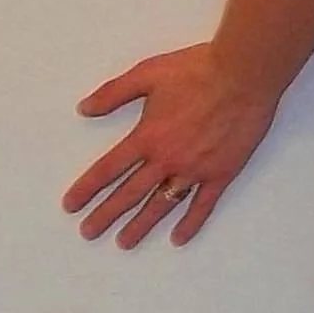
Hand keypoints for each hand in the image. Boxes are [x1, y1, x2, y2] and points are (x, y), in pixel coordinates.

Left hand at [67, 45, 278, 247]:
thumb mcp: (147, 73)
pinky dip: (189, 224)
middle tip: (89, 232)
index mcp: (147, 137)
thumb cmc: (197, 70)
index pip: (108, 170)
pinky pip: (201, 206)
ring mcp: (194, 170)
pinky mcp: (220, 174)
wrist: (242, 75)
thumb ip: (113, 93)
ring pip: (161, 205)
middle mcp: (167, 160)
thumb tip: (84, 108)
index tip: (71, 205)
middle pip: (129, 194)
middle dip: (105, 216)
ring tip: (124, 242)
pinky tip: (177, 238)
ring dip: (140, 226)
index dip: (86, 189)